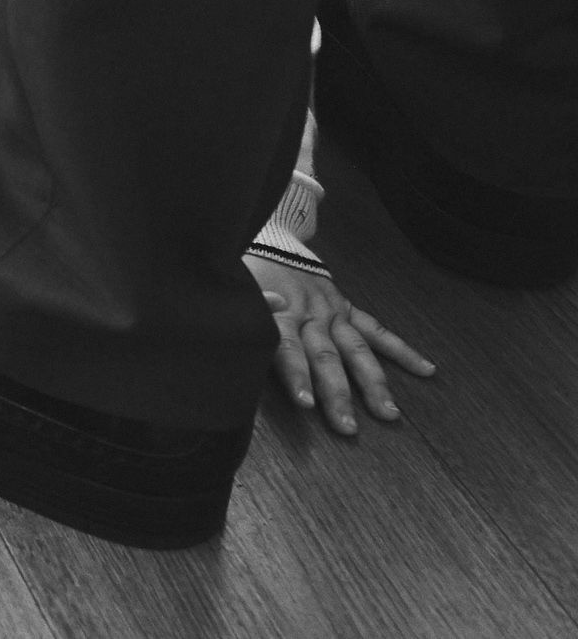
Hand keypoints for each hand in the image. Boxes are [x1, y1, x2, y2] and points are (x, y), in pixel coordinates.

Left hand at [245, 255, 435, 434]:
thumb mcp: (238, 295)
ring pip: (356, 351)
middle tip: (347, 427)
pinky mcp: (347, 307)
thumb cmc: (247, 274)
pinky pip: (376, 330)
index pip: (287, 350)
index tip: (307, 404)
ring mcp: (333, 312)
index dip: (297, 377)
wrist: (268, 238)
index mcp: (280, 315)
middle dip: (337, 394)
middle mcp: (310, 316)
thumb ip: (249, 317)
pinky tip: (426, 369)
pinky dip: (402, 349)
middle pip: (325, 359)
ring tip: (389, 413)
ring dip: (372, 383)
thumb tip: (245, 336)